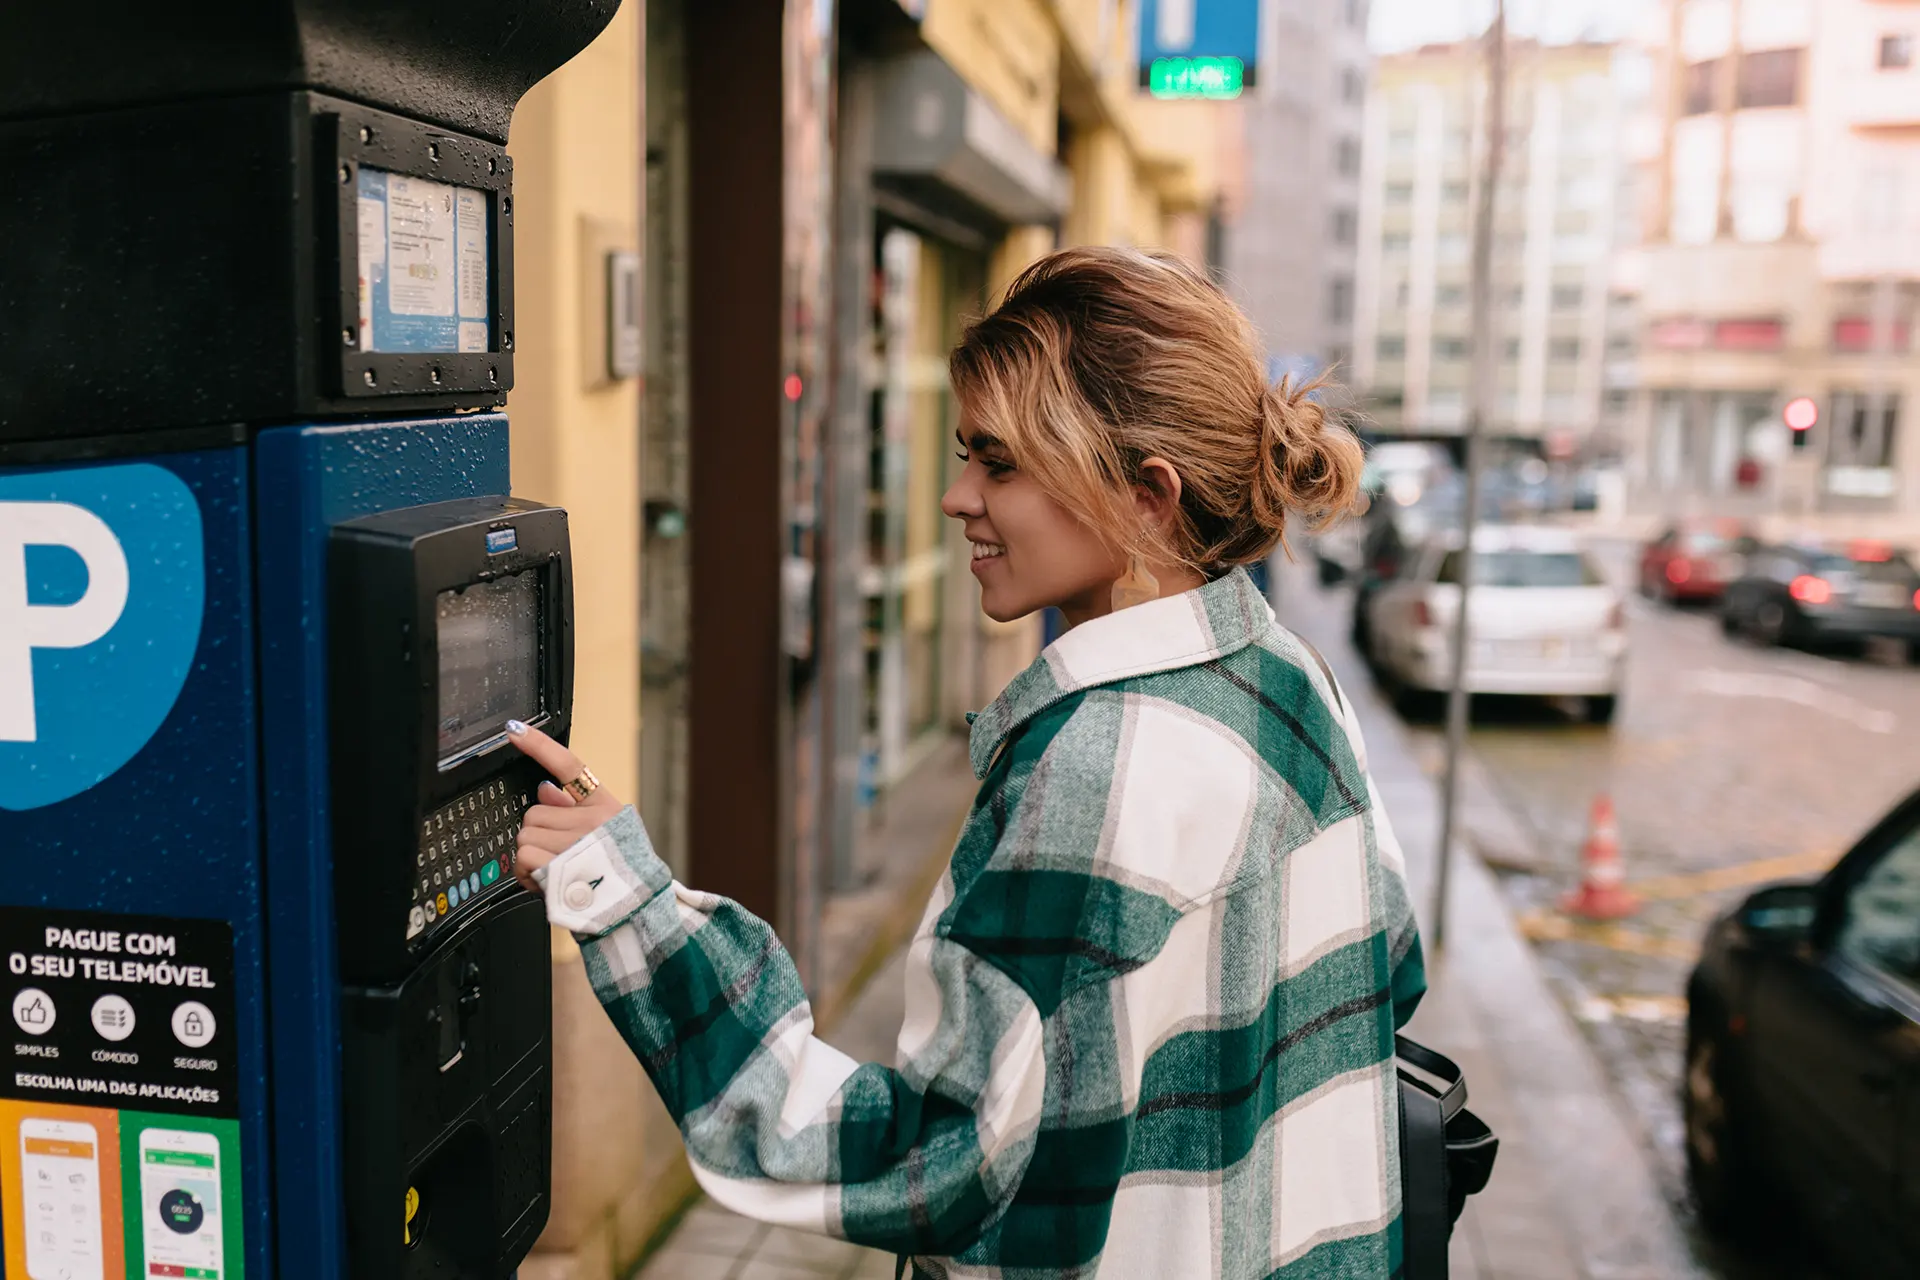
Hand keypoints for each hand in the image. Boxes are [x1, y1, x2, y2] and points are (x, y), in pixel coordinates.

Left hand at [504, 720, 623, 894]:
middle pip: (534, 813)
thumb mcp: (606, 834)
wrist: (636, 912)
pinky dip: (528, 873)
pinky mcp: (561, 867)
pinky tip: (547, 882)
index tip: (514, 730)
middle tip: (558, 856)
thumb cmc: (620, 875)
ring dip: (531, 857)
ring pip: (525, 836)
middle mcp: (593, 821)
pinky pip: (523, 858)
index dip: (539, 745)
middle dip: (538, 835)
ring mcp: (577, 843)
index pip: (570, 765)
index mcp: (604, 806)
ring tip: (555, 872)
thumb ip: (574, 810)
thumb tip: (544, 788)